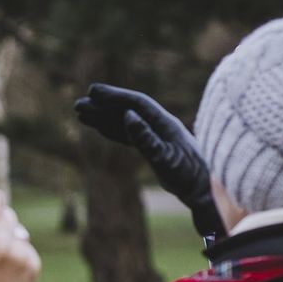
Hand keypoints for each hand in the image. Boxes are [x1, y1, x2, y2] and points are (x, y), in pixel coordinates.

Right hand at [74, 84, 221, 238]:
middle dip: (102, 106)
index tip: (93, 92)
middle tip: (78, 104)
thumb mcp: (165, 157)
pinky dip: (112, 130)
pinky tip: (99, 128)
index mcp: (164, 123)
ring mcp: (156, 135)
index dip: (114, 96)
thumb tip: (127, 116)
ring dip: (103, 117)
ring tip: (81, 114)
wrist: (204, 189)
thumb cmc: (189, 174)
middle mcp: (159, 125)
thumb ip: (146, 138)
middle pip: (126, 109)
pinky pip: (129, 135)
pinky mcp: (154, 147)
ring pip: (125, 122)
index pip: (135, 103)